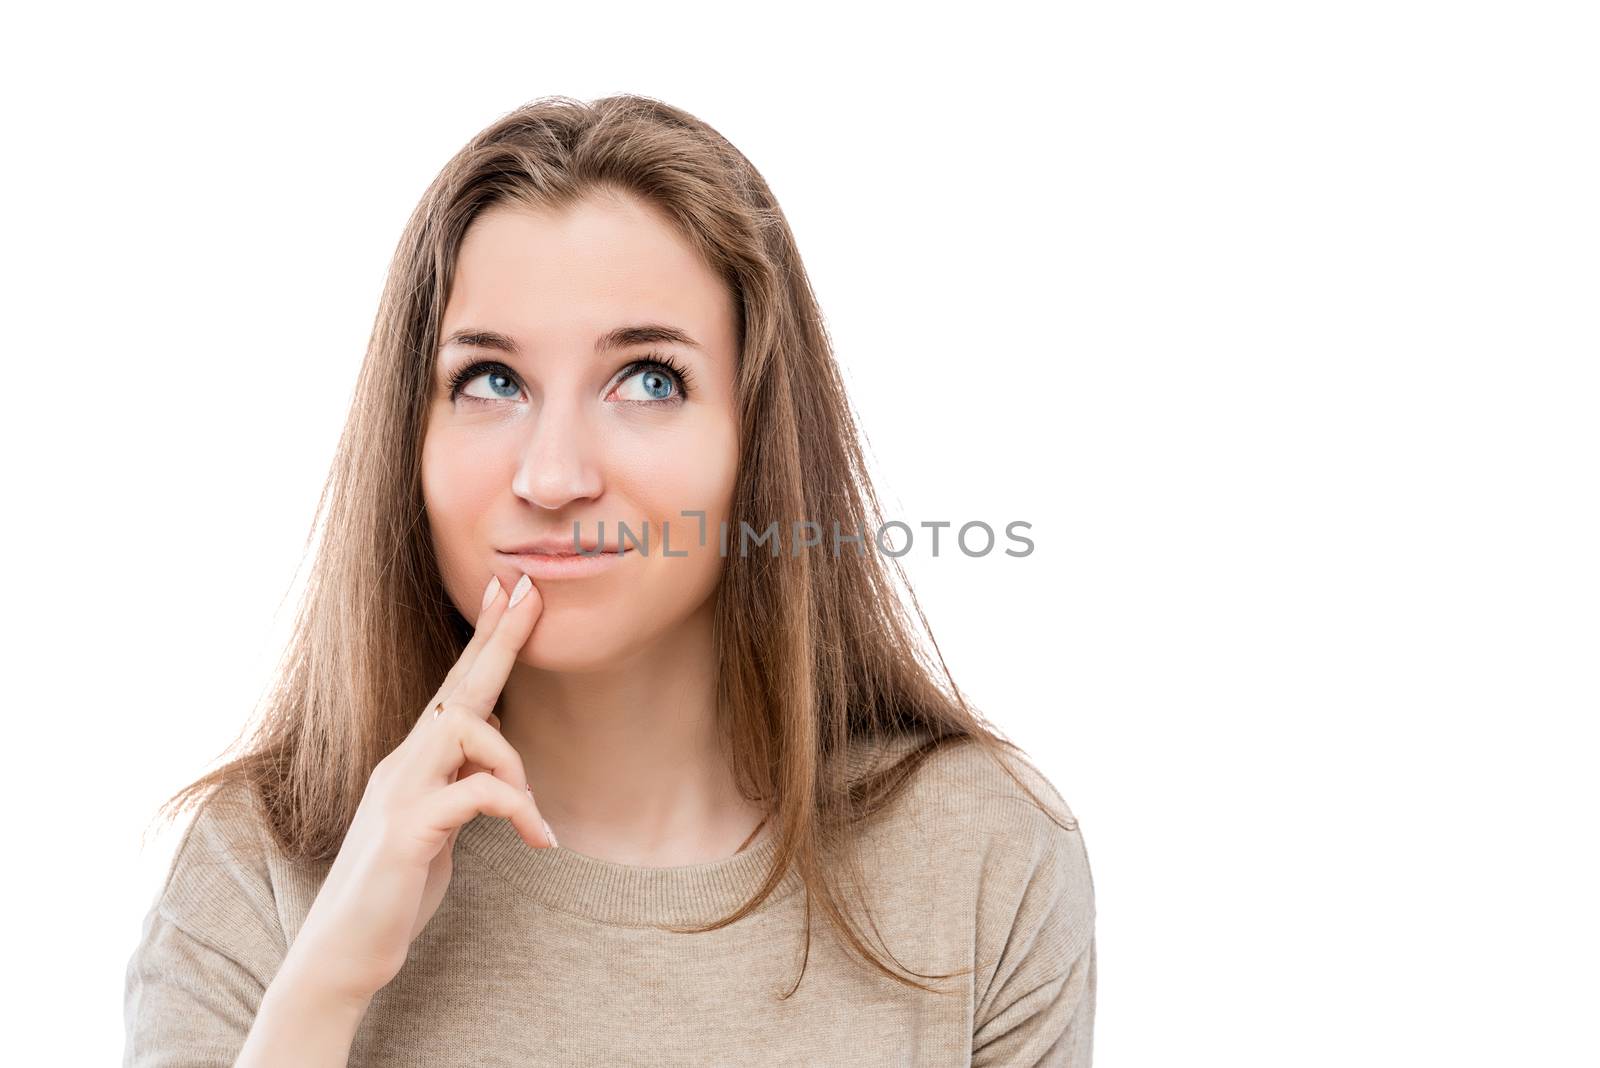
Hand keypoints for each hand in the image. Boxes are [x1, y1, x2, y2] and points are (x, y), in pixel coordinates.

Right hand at [286, 572, 553, 1003]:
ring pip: (465, 730)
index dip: (484, 640)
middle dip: (497, 638)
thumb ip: (458, 791)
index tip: (508, 591)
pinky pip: (473, 795)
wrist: (342, 954)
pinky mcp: (405, 834)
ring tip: (533, 819)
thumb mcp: (437, 830)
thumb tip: (489, 765)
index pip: (455, 689)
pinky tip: (537, 840)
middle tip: (528, 591)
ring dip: (513, 765)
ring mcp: (398, 796)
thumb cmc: (393, 891)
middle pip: (457, 688)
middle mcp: (401, 766)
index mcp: (413, 763)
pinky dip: (514, 808)